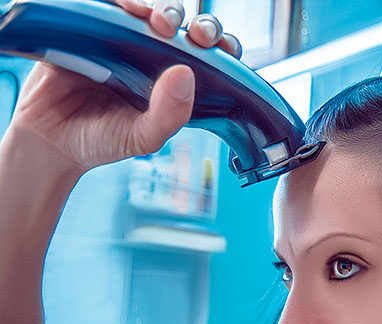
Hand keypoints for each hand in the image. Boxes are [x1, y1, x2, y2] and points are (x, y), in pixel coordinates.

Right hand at [6, 0, 242, 173]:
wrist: (50, 141)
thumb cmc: (103, 140)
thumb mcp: (143, 137)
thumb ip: (168, 115)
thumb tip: (185, 74)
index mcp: (173, 80)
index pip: (208, 56)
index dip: (220, 47)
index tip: (222, 50)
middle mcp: (151, 54)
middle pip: (186, 27)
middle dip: (198, 25)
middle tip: (197, 37)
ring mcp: (120, 38)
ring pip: (149, 10)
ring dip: (161, 9)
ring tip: (160, 23)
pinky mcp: (88, 27)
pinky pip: (106, 4)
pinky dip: (118, 0)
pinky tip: (126, 8)